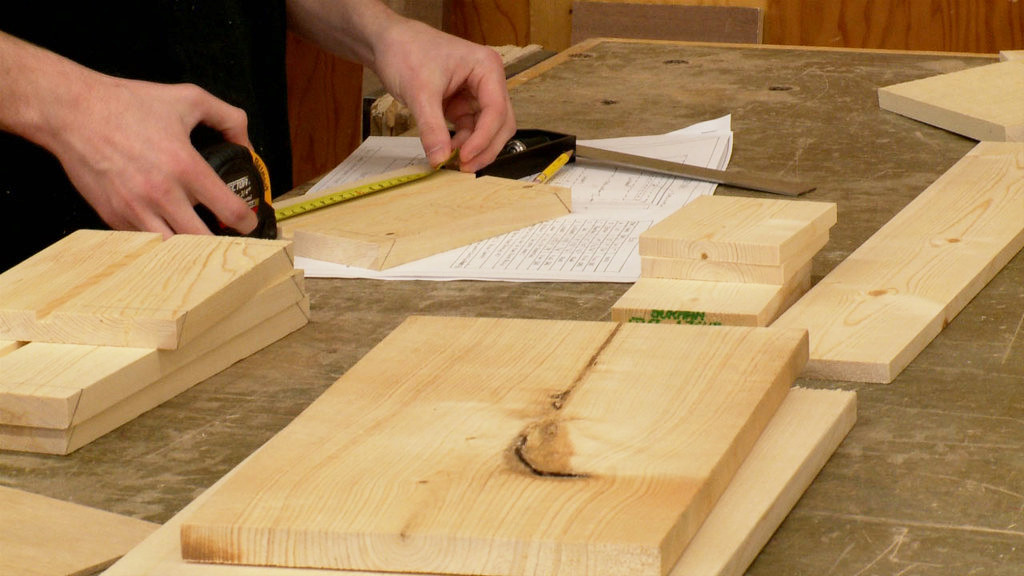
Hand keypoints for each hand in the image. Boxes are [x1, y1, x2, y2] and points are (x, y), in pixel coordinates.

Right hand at [43, 73, 257, 236]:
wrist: (72, 112)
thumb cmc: (129, 103)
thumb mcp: (189, 98)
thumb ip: (228, 118)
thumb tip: (247, 144)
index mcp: (185, 167)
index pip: (229, 210)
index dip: (246, 222)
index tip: (248, 224)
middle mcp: (161, 193)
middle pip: (203, 240)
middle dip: (220, 243)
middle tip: (226, 238)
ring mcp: (134, 209)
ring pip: (172, 249)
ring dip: (188, 248)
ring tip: (198, 239)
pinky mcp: (112, 217)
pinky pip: (144, 242)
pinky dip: (159, 241)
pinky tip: (167, 231)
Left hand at [372, 19, 516, 171]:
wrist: (387, 43)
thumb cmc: (406, 51)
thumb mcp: (420, 92)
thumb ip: (432, 128)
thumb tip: (440, 160)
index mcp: (487, 68)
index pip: (496, 110)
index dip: (484, 138)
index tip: (465, 158)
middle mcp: (488, 81)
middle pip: (500, 123)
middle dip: (485, 147)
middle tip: (464, 168)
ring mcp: (476, 93)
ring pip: (487, 130)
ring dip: (474, 148)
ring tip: (452, 162)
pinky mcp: (462, 104)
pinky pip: (470, 130)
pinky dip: (462, 144)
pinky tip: (446, 152)